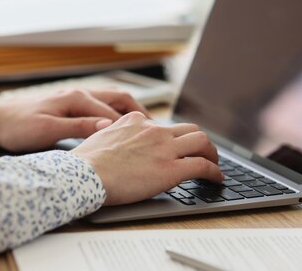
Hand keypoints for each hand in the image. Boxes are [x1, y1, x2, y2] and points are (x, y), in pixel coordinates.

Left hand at [0, 88, 148, 151]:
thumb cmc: (17, 127)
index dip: (133, 127)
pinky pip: (102, 105)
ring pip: (112, 99)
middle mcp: (79, 93)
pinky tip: (120, 126)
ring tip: (145, 127)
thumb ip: (78, 127)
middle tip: (157, 130)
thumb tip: (108, 128)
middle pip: (119, 98)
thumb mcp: (46, 131)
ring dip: (130, 111)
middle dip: (140, 112)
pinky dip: (116, 113)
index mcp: (75, 98)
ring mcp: (75, 97)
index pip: (113, 112)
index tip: (150, 140)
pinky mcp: (70, 104)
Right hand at [71, 111, 223, 205]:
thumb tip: (113, 137)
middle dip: (200, 141)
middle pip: (189, 128)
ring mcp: (164, 148)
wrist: (84, 174)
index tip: (175, 147)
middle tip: (203, 153)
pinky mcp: (171, 170)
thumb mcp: (100, 136)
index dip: (172, 138)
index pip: (163, 125)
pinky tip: (217, 179)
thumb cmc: (86, 162)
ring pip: (202, 142)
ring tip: (214, 164)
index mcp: (136, 121)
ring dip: (212, 153)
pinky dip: (215, 172)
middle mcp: (153, 130)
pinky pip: (203, 166)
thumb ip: (113, 134)